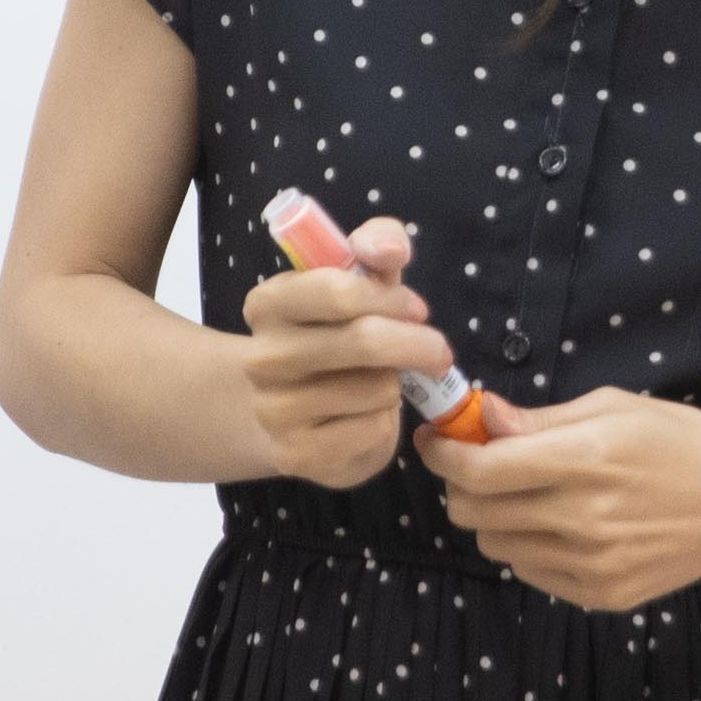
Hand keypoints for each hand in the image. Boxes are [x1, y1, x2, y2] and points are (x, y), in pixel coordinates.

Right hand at [231, 216, 451, 490]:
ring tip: (378, 384)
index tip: (416, 309)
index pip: (338, 290)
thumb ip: (376, 246)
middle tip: (437, 350)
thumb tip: (390, 247)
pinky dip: (384, 422)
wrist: (289, 414)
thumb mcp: (356, 283)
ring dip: (395, 386)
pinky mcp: (297, 454)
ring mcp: (275, 410)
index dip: (391, 298)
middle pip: (365, 341)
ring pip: (377, 388)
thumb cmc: (334, 336)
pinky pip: (372, 431)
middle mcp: (263, 357)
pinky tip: (365, 417)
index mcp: (267, 304)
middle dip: (417, 344)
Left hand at [420, 386, 700, 610]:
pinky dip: (529, 546)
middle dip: (463, 485)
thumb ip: (540, 421)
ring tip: (529, 495)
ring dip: (495, 518)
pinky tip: (562, 524)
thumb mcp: (614, 409)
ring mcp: (594, 564)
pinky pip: (529, 571)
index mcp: (588, 459)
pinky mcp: (601, 594)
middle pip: (474, 512)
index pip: (480, 470)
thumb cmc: (680, 442)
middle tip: (481, 466)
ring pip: (495, 545)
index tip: (436, 441)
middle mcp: (586, 518)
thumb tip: (480, 418)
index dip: (442, 454)